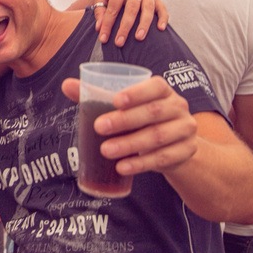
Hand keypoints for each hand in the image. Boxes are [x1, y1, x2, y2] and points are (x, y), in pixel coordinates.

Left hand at [62, 76, 197, 175]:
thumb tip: (66, 84)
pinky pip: (164, 158)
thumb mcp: (124, 106)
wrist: (176, 145)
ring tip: (105, 150)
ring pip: (158, 137)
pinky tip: (122, 167)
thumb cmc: (142, 119)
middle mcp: (178, 107)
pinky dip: (141, 164)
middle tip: (99, 127)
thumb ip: (97, 94)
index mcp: (163, 90)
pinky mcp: (186, 151)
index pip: (155, 86)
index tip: (114, 100)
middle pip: (153, 112)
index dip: (136, 92)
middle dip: (124, 121)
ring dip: (130, 145)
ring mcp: (185, 129)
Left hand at [91, 0, 168, 45]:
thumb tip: (99, 27)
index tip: (103, 38)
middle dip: (125, 27)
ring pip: (148, 9)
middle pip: (131, 8)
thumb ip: (99, 10)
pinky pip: (162, 8)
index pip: (113, 8)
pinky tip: (160, 29)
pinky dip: (163, 18)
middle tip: (119, 42)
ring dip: (144, 24)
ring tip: (138, 38)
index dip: (107, 24)